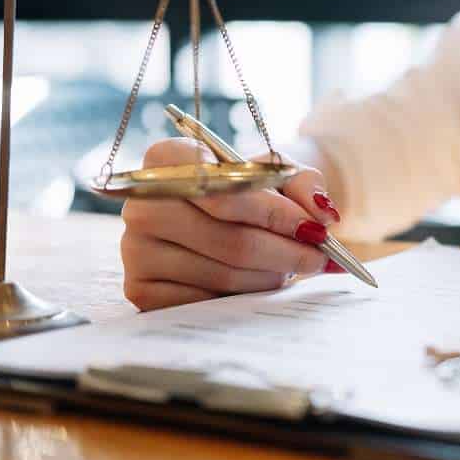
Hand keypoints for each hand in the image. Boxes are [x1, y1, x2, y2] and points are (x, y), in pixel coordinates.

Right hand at [120, 138, 341, 310]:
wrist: (229, 215)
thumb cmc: (253, 188)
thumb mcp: (281, 173)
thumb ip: (305, 184)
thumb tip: (324, 214)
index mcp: (165, 158)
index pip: (218, 187)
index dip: (270, 210)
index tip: (311, 227)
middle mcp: (141, 202)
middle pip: (226, 236)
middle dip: (283, 250)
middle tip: (318, 257)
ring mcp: (134, 249)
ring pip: (222, 272)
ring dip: (269, 274)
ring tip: (291, 266)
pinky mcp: (140, 289)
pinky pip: (205, 301)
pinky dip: (244, 296)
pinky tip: (260, 282)